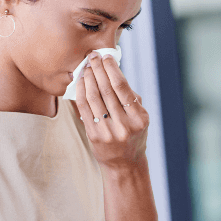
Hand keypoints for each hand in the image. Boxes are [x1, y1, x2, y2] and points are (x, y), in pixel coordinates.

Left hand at [75, 52, 148, 169]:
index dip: (112, 70)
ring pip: (93, 97)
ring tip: (86, 67)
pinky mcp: (93, 135)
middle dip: (98, 69)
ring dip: (88, 78)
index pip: (122, 88)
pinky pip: (84, 108)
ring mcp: (107, 132)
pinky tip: (81, 82)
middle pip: (106, 90)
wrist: (124, 164)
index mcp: (139, 119)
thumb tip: (113, 71)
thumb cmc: (133, 136)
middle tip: (93, 56)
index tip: (106, 57)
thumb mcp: (140, 118)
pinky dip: (81, 92)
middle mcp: (124, 125)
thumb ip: (130, 98)